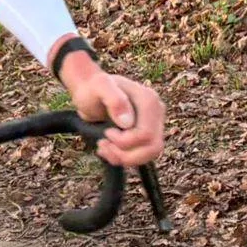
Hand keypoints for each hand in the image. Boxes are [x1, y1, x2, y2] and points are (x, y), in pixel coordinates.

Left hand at [61, 53, 165, 167]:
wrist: (90, 92)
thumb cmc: (93, 88)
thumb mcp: (99, 87)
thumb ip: (114, 99)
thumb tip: (127, 123)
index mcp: (149, 100)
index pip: (146, 134)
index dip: (124, 141)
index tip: (107, 133)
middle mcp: (156, 112)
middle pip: (153, 147)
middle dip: (126, 154)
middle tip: (104, 144)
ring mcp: (154, 124)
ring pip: (151, 154)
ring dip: (126, 158)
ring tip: (104, 148)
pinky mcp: (148, 134)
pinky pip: (144, 155)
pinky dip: (125, 158)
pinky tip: (109, 150)